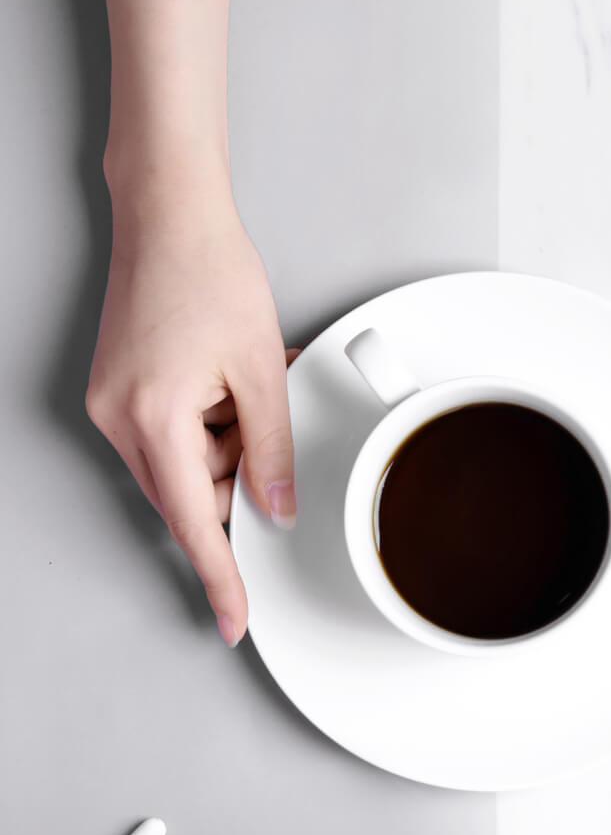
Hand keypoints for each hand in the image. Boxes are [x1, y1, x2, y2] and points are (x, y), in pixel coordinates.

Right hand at [87, 193, 296, 645]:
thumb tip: (276, 508)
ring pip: (182, 468)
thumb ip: (271, 450)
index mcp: (155, 418)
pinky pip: (169, 438)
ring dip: (221, 444)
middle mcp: (119, 419)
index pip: (195, 523)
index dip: (220, 576)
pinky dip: (204, 425)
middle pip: (188, 495)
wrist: (169, 216)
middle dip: (233, 474)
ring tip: (241, 382)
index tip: (232, 619)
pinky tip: (222, 381)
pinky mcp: (115, 393)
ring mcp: (111, 406)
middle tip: (258, 415)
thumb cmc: (209, 273)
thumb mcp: (263, 370)